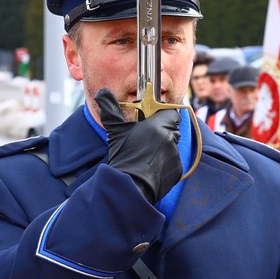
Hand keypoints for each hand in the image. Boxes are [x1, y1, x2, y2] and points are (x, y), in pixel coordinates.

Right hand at [95, 90, 183, 204]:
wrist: (130, 185)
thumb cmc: (123, 156)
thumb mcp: (116, 130)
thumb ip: (111, 109)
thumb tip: (102, 93)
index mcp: (159, 126)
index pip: (171, 113)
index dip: (163, 115)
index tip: (154, 119)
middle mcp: (171, 138)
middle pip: (172, 129)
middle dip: (162, 131)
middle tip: (147, 138)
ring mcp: (176, 155)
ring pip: (173, 145)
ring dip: (163, 147)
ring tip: (146, 155)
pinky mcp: (177, 169)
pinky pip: (173, 161)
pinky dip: (165, 163)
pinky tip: (150, 166)